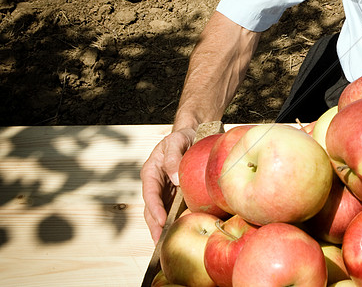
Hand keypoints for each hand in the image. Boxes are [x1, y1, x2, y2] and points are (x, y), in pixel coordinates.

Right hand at [140, 127, 195, 241]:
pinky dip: (176, 222)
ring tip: (167, 246)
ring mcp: (165, 192)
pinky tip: (182, 234)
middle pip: (152, 209)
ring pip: (161, 213)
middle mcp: (156, 185)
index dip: (154, 208)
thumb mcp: (176, 141)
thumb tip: (175, 179)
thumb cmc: (182, 137)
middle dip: (155, 226)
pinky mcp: (176, 195)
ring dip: (163, 229)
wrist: (193, 134)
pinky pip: (175, 210)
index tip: (161, 220)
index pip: (150, 193)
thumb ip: (174, 158)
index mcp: (151, 172)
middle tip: (160, 242)